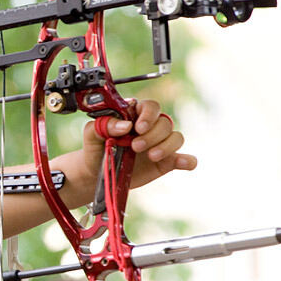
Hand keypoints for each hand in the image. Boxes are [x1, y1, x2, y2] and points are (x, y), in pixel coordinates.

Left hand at [82, 99, 196, 188]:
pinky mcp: (165, 162)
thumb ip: (105, 124)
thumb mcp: (92, 134)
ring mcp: (159, 144)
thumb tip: (125, 125)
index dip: (148, 115)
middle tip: (135, 147)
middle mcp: (150, 128)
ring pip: (176, 137)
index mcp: (134, 115)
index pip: (150, 106)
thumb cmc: (95, 149)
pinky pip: (184, 158)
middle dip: (152, 135)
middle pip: (164, 122)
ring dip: (167, 146)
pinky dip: (187, 160)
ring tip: (151, 156)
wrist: (96, 174)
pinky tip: (183, 163)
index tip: (138, 128)